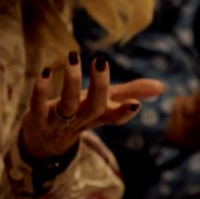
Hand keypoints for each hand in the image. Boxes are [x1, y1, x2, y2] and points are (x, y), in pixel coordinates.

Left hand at [21, 52, 163, 158]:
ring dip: (71, 82)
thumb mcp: (105, 104)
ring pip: (67, 105)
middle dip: (99, 87)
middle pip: (94, 107)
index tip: (135, 104)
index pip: (116, 117)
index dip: (125, 112)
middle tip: (101, 61)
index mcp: (99, 115)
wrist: (44, 142)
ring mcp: (59, 121)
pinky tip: (45, 71)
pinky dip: (41, 90)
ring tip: (73, 57)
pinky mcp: (37, 119)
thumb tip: (162, 87)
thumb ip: (131, 93)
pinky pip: (38, 105)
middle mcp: (82, 119)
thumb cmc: (79, 116)